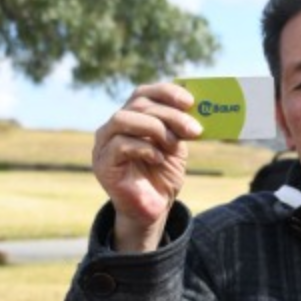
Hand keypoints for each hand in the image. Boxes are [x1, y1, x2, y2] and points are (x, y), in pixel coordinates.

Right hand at [93, 82, 202, 251]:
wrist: (154, 208)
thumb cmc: (163, 175)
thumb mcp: (176, 146)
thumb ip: (179, 128)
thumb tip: (197, 109)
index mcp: (132, 119)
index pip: (142, 94)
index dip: (165, 92)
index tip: (190, 101)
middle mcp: (114, 127)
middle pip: (137, 105)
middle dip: (170, 114)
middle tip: (193, 129)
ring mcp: (104, 144)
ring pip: (123, 119)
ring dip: (154, 128)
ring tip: (173, 144)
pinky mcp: (103, 163)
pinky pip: (119, 145)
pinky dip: (144, 147)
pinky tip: (158, 158)